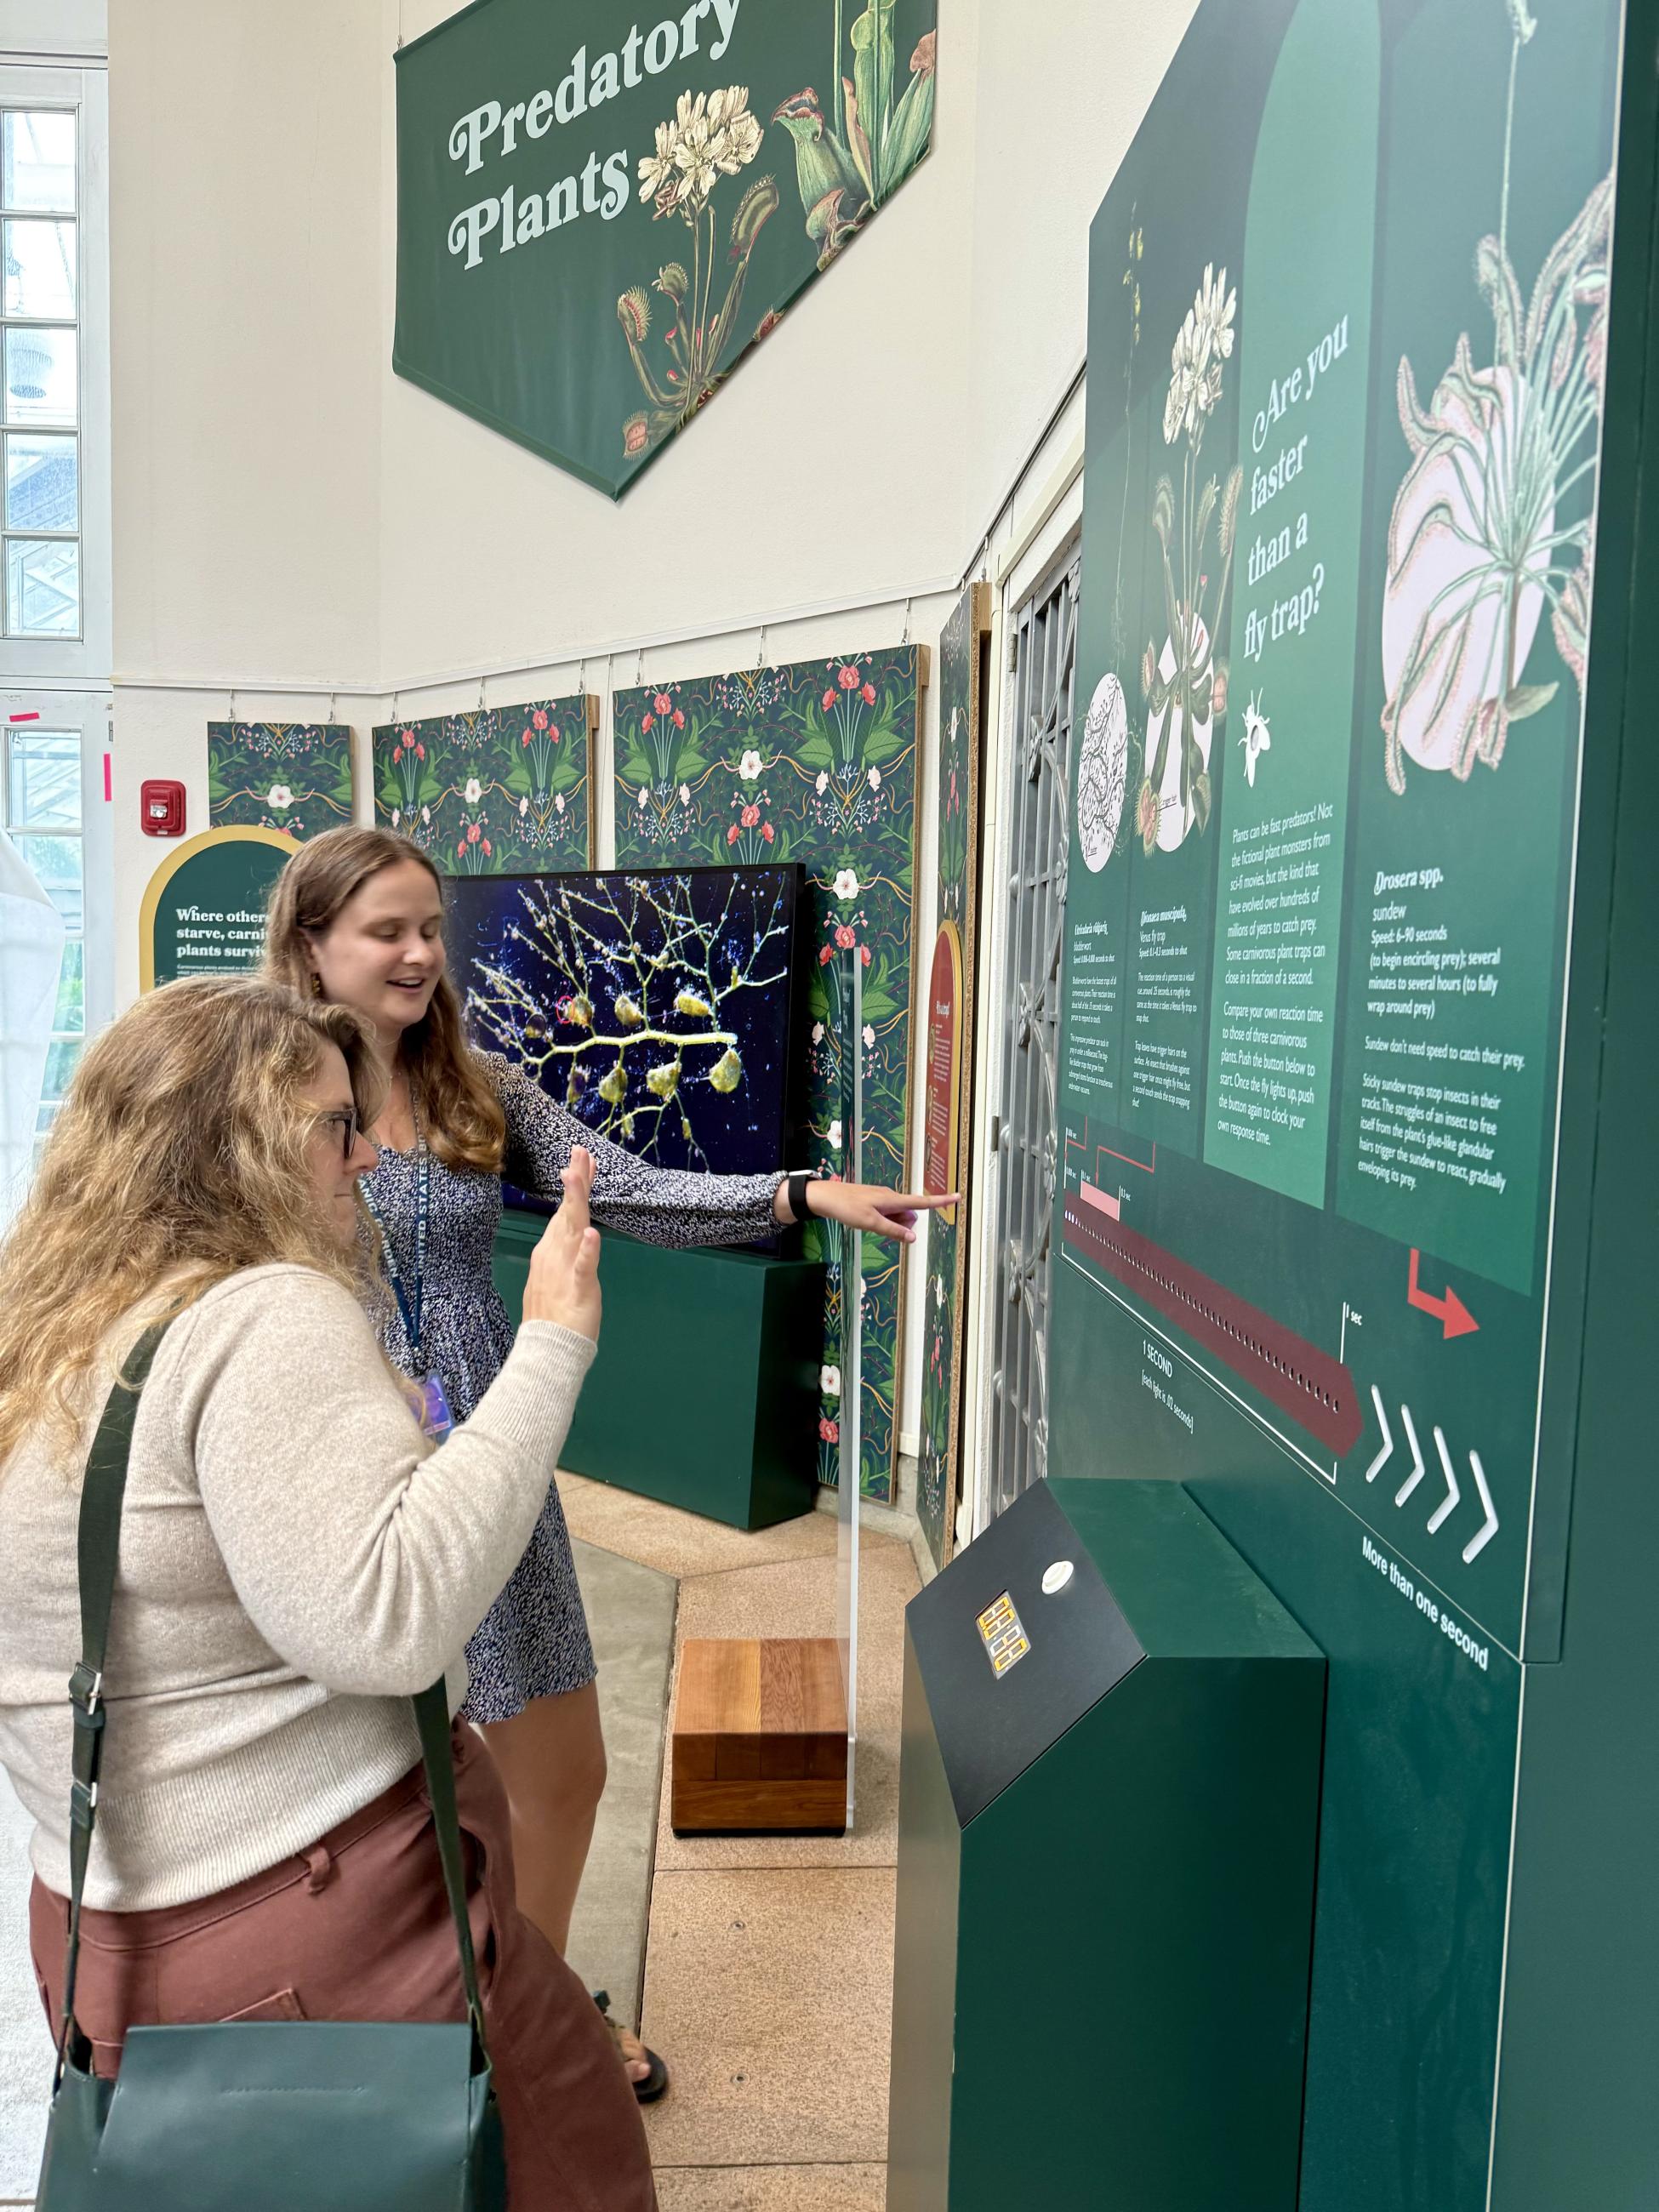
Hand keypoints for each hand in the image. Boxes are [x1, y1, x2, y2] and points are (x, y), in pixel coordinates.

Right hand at [524, 1146, 601, 1340]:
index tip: (581, 1159)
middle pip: (568, 1210)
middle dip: (575, 1180)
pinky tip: (592, 1233)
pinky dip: (587, 1250)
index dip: (575, 1185)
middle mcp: (555, 1253)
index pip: (565, 1210)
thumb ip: (566, 1251)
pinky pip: (583, 1267)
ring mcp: (564, 1269)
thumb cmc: (554, 1316)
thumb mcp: (556, 1273)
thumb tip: (576, 1230)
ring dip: (576, 1202)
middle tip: (581, 1151)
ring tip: (578, 1176)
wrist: (548, 1348)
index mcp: (551, 1249)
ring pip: (572, 1229)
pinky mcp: (577, 1288)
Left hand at [792, 1177, 960, 1245]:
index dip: (941, 1201)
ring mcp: (883, 1199)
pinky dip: (883, 1221)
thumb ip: (893, 1231)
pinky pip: (887, 1215)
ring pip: (897, 1216)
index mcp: (893, 1199)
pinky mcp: (875, 1202)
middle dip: (902, 1225)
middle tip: (878, 1226)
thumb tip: (914, 1238)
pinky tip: (866, 1220)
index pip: (922, 1202)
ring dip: (891, 1224)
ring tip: (869, 1222)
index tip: (958, 1196)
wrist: (825, 1197)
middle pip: (909, 1215)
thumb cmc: (847, 1208)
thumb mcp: (870, 1223)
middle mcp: (891, 1197)